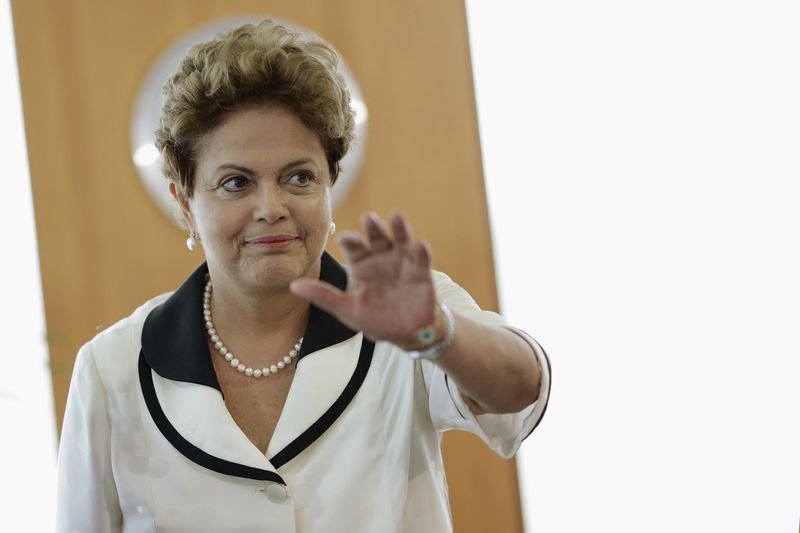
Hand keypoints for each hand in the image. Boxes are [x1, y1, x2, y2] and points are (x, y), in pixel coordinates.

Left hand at [290, 212, 436, 343]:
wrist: (405, 333)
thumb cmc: (374, 319)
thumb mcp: (346, 309)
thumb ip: (323, 296)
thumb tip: (293, 286)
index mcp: (361, 264)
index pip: (353, 247)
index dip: (350, 241)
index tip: (345, 238)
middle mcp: (381, 257)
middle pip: (376, 237)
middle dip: (373, 227)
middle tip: (368, 218)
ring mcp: (402, 262)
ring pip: (400, 239)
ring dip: (398, 228)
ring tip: (396, 216)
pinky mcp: (421, 271)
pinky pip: (421, 258)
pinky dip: (421, 250)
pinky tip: (419, 244)